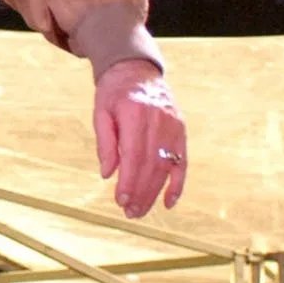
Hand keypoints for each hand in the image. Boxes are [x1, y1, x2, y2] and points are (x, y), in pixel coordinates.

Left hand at [92, 59, 187, 217]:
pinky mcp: (182, 131)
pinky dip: (177, 183)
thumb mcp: (101, 112)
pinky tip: (168, 202)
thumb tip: (108, 174)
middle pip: (152, 165)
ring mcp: (174, 126)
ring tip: (142, 210)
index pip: (134, 155)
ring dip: (155, 192)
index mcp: (136, 113)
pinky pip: (182, 162)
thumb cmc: (114, 92)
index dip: (129, 181)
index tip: (121, 200)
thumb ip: (105, 142)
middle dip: (142, 192)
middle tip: (130, 213)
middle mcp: (159, 121)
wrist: (137, 70)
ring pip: (167, 167)